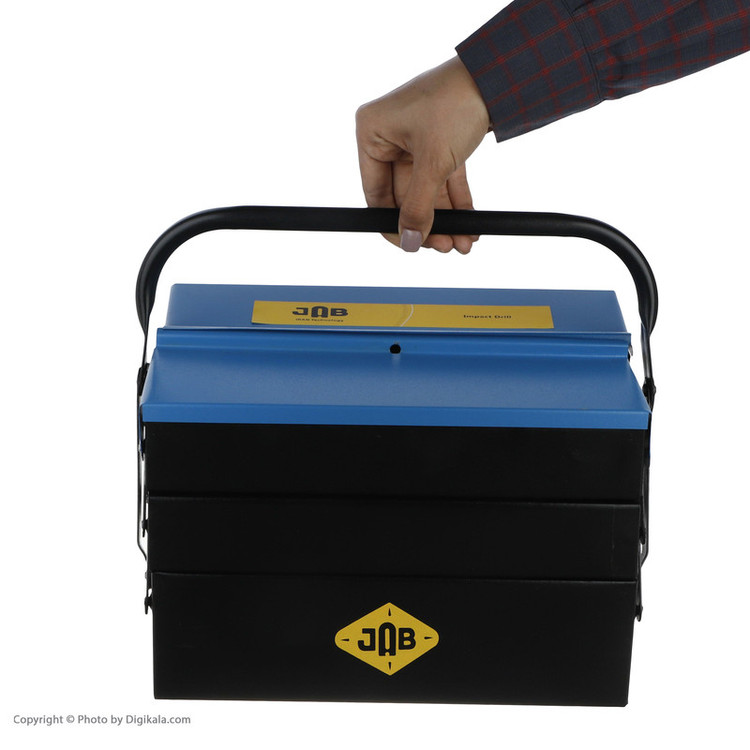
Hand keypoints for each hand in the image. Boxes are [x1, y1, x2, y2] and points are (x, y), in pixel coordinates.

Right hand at [356, 56, 489, 253]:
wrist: (497, 75)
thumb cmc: (455, 102)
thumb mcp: (433, 162)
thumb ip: (419, 207)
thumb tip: (410, 242)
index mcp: (371, 133)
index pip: (375, 194)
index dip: (393, 225)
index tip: (411, 246)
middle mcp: (389, 137)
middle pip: (403, 197)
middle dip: (427, 224)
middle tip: (444, 246)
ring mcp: (414, 140)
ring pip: (425, 192)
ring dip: (445, 219)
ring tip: (462, 241)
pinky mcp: (439, 142)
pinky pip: (442, 180)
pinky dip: (456, 202)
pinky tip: (468, 224)